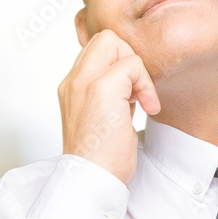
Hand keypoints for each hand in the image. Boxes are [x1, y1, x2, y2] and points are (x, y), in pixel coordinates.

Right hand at [58, 30, 160, 185]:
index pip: (96, 50)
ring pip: (115, 43)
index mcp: (71, 87)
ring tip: (138, 102)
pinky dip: (145, 84)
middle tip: (135, 91)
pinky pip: (131, 64)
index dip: (120, 63)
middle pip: (104, 38)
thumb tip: (130, 85)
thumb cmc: (100, 159)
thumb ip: (110, 96)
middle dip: (129, 58)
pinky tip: (146, 109)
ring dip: (137, 71)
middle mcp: (72, 81)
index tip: (129, 93)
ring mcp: (83, 82)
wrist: (91, 180)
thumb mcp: (103, 119)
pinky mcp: (101, 89)